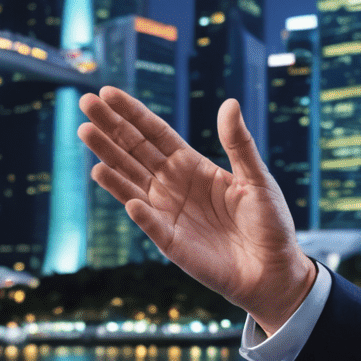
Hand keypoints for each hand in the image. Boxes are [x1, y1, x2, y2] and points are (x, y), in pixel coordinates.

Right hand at [77, 88, 315, 335]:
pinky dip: (140, 212)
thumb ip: (239, 144)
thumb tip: (230, 103)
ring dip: (109, 160)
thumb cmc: (268, 222)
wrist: (275, 269)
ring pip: (131, 182)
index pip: (155, 135)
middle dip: (110, 128)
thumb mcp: (256, 178)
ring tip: (86, 133)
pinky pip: (151, 224)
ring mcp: (168, 213)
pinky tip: (128, 197)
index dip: (132, 114)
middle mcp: (174, 186)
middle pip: (135, 152)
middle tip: (85, 103)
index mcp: (193, 166)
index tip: (107, 92)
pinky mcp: (171, 243)